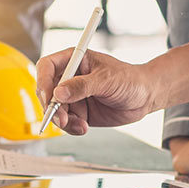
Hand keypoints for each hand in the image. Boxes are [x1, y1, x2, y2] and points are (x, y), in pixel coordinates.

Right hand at [35, 48, 156, 134]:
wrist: (145, 97)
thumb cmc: (129, 79)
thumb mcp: (106, 80)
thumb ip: (82, 86)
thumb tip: (58, 93)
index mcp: (74, 60)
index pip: (47, 66)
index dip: (43, 81)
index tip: (48, 97)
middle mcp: (70, 77)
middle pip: (46, 91)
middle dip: (51, 107)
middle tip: (62, 119)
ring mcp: (73, 96)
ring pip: (55, 110)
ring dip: (63, 121)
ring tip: (80, 125)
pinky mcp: (79, 111)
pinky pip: (66, 122)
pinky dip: (71, 127)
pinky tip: (84, 127)